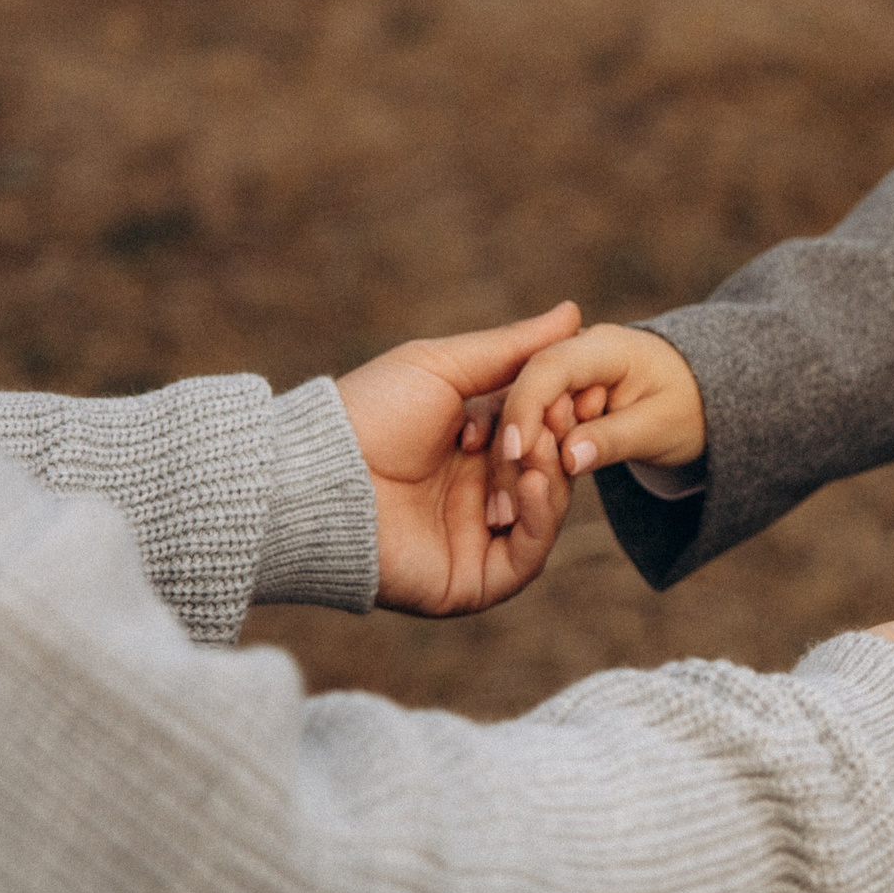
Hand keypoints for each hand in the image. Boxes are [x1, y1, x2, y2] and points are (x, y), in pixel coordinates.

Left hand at [336, 301, 582, 616]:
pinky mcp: (472, 581)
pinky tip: (531, 483)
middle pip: (547, 472)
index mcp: (472, 449)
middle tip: (555, 420)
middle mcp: (477, 496)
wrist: (318, 474)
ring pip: (544, 515)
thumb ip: (513, 348)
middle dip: (555, 444)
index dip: (558, 413)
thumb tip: (574, 311)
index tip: (571, 389)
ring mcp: (476, 541)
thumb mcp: (447, 367)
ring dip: (551, 478)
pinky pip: (527, 558)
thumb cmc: (371, 412)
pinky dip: (541, 520)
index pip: (539, 433)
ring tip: (537, 451)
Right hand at [493, 324, 705, 514]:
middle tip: (514, 491)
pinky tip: (512, 492)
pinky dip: (520, 457)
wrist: (696, 401)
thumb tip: (569, 458)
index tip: (517, 452)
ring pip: (517, 410)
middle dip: (512, 439)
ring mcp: (560, 374)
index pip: (551, 367)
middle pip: (524, 388)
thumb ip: (615, 439)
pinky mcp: (553, 398)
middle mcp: (573, 351)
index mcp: (606, 347)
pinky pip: (527, 425)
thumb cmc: (687, 408)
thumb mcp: (660, 427)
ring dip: (510, 455)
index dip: (528, 406)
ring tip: (506, 505)